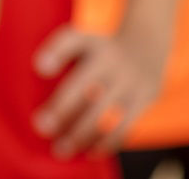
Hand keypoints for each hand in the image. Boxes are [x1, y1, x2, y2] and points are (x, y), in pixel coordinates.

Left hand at [33, 25, 166, 158]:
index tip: (40, 70)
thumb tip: (39, 70)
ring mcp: (133, 79)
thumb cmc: (101, 46)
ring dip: (83, 135)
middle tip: (42, 128)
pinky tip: (90, 151)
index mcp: (95, 42)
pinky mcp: (148, 97)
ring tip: (62, 149)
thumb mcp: (83, 38)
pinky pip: (126, 125)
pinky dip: (108, 142)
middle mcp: (115, 59)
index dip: (55, 56)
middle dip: (63, 112)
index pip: (71, 45)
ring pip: (106, 113)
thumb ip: (60, 51)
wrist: (149, 39)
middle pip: (86, 88)